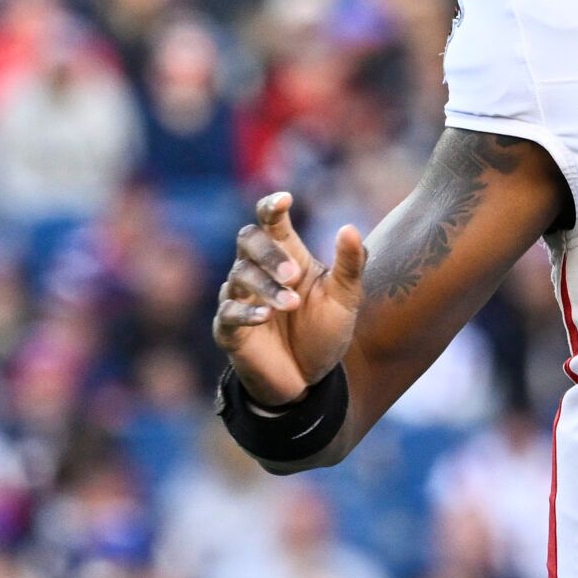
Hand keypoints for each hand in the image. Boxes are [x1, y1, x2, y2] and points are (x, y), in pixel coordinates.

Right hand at [212, 192, 365, 407]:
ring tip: (292, 304)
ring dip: (267, 287)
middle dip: (269, 253)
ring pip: (239, 276)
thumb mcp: (346, 298)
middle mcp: (259, 270)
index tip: (284, 199)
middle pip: (247, 240)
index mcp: (288, 255)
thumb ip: (350, 265)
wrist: (310, 378)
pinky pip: (228, 312)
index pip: (271, 221)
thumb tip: (349, 228)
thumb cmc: (324, 330)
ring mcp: (240, 298)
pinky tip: (265, 316)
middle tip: (294, 275)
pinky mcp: (229, 329)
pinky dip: (246, 312)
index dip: (272, 206)